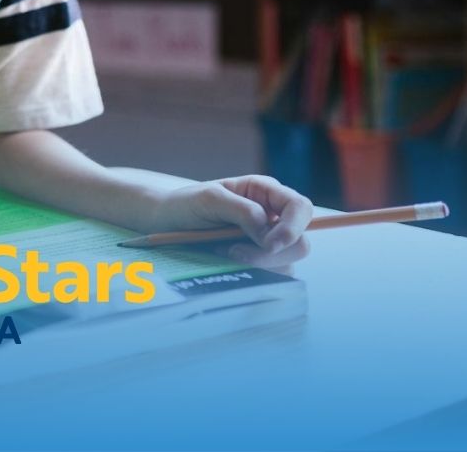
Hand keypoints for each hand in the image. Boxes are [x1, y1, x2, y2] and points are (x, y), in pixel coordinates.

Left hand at [152, 175, 312, 268]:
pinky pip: (271, 275)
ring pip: (287, 263)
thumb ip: (242, 210)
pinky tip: (226, 261)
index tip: (268, 243)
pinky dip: (251, 273)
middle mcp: (272, 215)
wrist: (166, 224)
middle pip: (299, 242)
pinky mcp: (258, 261)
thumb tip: (267, 231)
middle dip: (271, 253)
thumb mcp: (210, 199)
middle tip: (234, 251)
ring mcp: (267, 240)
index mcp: (265, 192)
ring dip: (257, 264)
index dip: (293, 227)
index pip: (300, 207)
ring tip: (224, 253)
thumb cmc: (187, 204)